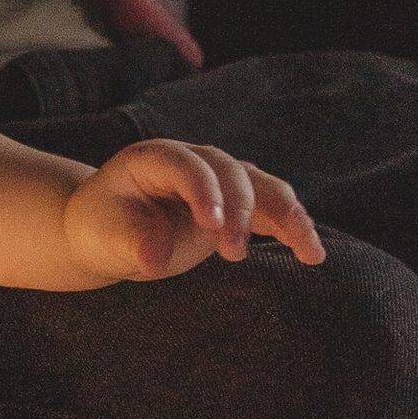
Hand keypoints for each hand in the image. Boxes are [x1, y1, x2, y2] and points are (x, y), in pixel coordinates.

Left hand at [61, 138, 324, 282]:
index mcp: (154, 159)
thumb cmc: (104, 228)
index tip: (211, 226)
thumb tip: (155, 258)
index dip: (202, 190)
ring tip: (307, 249)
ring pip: (260, 185)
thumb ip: (132, 241)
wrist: (111, 230)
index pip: (185, 164)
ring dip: (285, 214)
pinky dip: (293, 227)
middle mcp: (193, 161)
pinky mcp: (237, 203)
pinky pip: (272, 208)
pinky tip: (313, 254)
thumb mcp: (106, 235)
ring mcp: (219, 179)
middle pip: (229, 171)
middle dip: (238, 209)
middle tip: (233, 253)